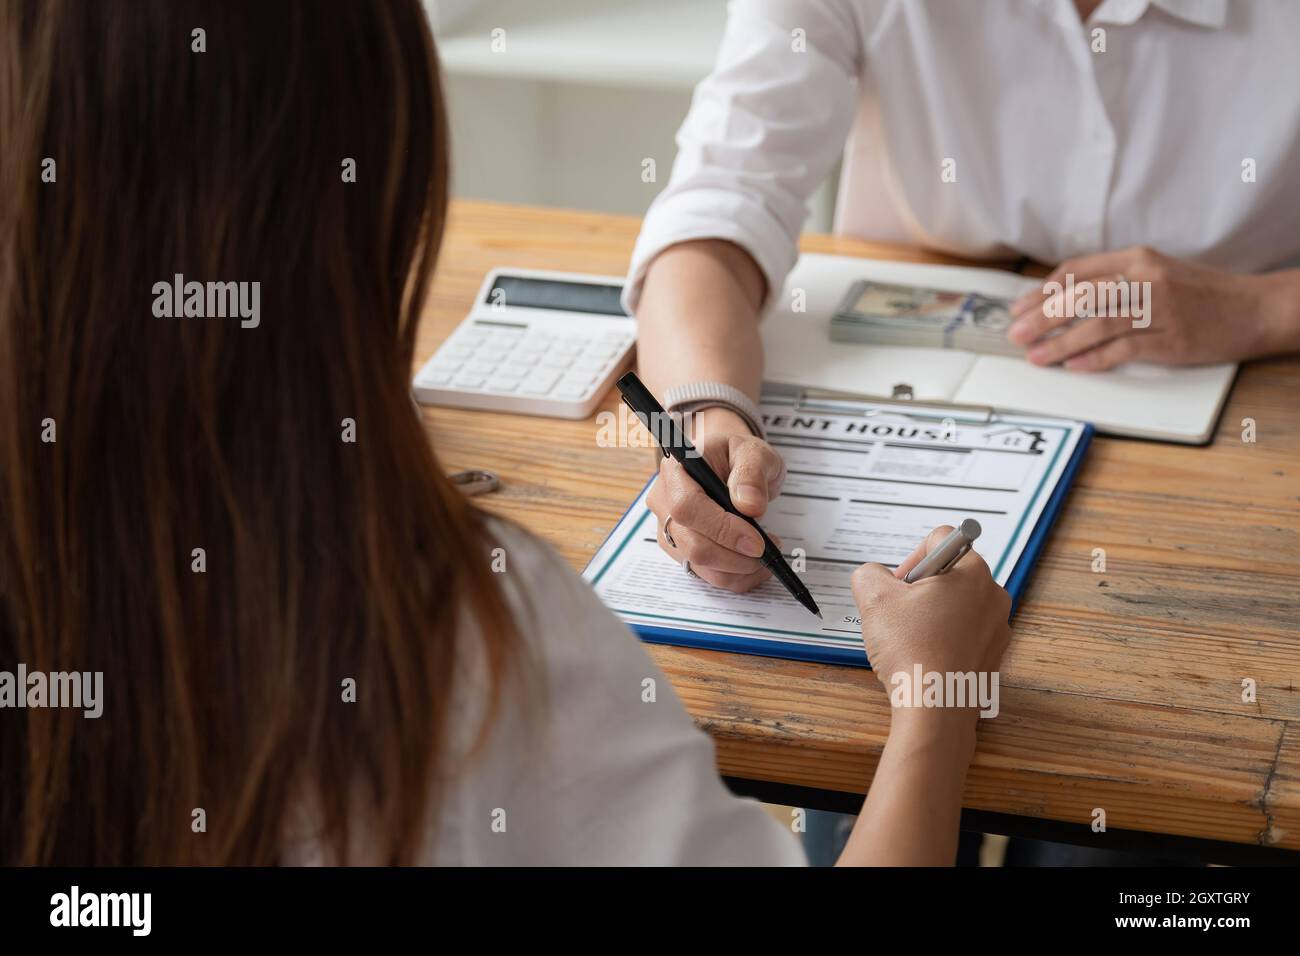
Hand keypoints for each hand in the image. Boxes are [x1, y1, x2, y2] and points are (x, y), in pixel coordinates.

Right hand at [645, 407, 784, 592]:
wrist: (728, 464)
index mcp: (676, 470)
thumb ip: (752, 473)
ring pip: (698, 564)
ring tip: (766, 554)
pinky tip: (754, 563)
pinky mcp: (680, 550)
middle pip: (690, 543)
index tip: (756, 541)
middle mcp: (664, 501)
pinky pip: (705, 574)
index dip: (721, 528)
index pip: (687, 507)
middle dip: (733, 556)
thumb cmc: (736, 455)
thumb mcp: (753, 452)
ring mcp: (668, 529)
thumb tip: (749, 505)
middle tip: (767, 551)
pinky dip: (735, 576)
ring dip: (737, 569)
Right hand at [851, 526, 1011, 728]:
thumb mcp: (873, 598)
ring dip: (931, 615)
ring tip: (911, 639)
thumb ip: (868, 572)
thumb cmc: (912, 653)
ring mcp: (997, 628)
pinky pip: (964, 633)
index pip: (939, 539)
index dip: (910, 559)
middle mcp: (993, 595)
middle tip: (900, 613)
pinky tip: (925, 656)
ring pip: (956, 605)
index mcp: (973, 572)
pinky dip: (943, 639)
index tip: (898, 586)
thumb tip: (873, 576)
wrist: (934, 708)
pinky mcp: (993, 655)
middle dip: (920, 589)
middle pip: (949, 573)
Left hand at [1006, 246, 1290, 370]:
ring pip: (1096, 324)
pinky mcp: (1171, 340)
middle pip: (1080, 297)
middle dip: (1041, 317)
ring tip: (1035, 356)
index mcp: (1138, 259)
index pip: (1078, 271)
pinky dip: (1094, 359)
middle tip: (1016, 334)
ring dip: (1060, 343)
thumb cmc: (1201, 294)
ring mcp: (1160, 309)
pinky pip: (1123, 349)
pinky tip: (1073, 366)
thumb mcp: (1157, 273)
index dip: (1043, 291)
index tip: (1021, 307)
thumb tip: (1063, 299)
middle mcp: (1147, 279)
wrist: (1255, 309)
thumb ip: (1115, 281)